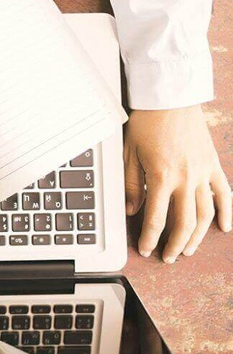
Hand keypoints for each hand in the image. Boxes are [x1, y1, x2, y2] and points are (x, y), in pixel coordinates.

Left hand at [124, 105, 231, 262]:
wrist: (170, 97)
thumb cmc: (147, 121)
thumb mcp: (129, 153)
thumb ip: (132, 184)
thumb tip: (132, 210)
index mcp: (161, 176)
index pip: (155, 218)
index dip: (150, 238)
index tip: (146, 250)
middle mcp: (185, 178)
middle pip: (184, 222)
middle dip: (174, 244)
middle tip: (167, 257)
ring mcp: (203, 172)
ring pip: (206, 213)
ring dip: (198, 236)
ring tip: (188, 250)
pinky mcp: (214, 164)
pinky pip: (225, 193)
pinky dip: (227, 212)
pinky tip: (224, 228)